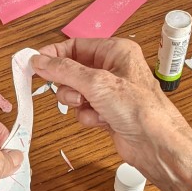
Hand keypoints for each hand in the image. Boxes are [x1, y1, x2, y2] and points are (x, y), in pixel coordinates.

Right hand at [33, 39, 191, 190]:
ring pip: (75, 92)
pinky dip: (87, 116)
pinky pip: (83, 109)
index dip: (54, 55)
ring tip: (91, 108)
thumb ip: (64, 70)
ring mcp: (110, 92)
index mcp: (116, 51)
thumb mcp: (97, 84)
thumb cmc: (139, 110)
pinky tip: (101, 121)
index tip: (34, 64)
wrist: (156, 145)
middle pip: (72, 70)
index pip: (75, 46)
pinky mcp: (107, 112)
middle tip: (73, 94)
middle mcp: (113, 68)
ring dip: (77, 103)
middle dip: (68, 84)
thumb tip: (39, 60)